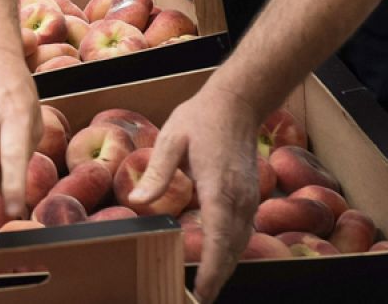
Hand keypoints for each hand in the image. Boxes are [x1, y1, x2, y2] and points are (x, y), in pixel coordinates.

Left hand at [130, 86, 262, 302]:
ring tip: (207, 287)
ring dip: (226, 266)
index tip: (203, 292)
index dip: (213, 269)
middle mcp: (239, 199)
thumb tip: (139, 200)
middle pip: (232, 249)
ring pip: (241, 242)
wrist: (236, 103)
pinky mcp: (249, 196)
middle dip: (219, 276)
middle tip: (201, 298)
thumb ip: (157, 172)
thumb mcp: (170, 140)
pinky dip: (232, 249)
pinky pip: (243, 230)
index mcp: (219, 189)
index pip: (219, 239)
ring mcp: (248, 198)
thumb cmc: (199, 119)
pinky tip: (218, 259)